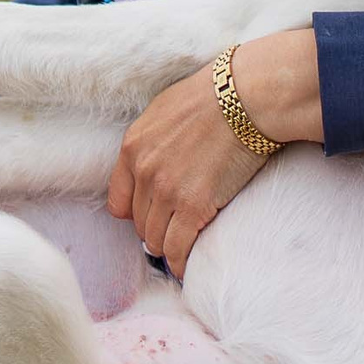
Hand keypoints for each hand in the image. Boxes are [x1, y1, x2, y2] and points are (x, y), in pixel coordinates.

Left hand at [107, 29, 321, 275]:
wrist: (246, 97)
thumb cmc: (215, 96)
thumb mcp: (166, 110)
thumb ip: (153, 140)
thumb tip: (156, 160)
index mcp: (133, 147)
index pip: (118, 200)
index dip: (135, 214)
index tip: (151, 217)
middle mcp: (144, 172)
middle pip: (139, 223)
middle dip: (156, 230)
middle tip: (175, 233)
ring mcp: (166, 191)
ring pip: (156, 239)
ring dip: (169, 247)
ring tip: (183, 249)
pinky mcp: (194, 205)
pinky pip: (177, 248)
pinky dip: (181, 262)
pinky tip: (187, 266)